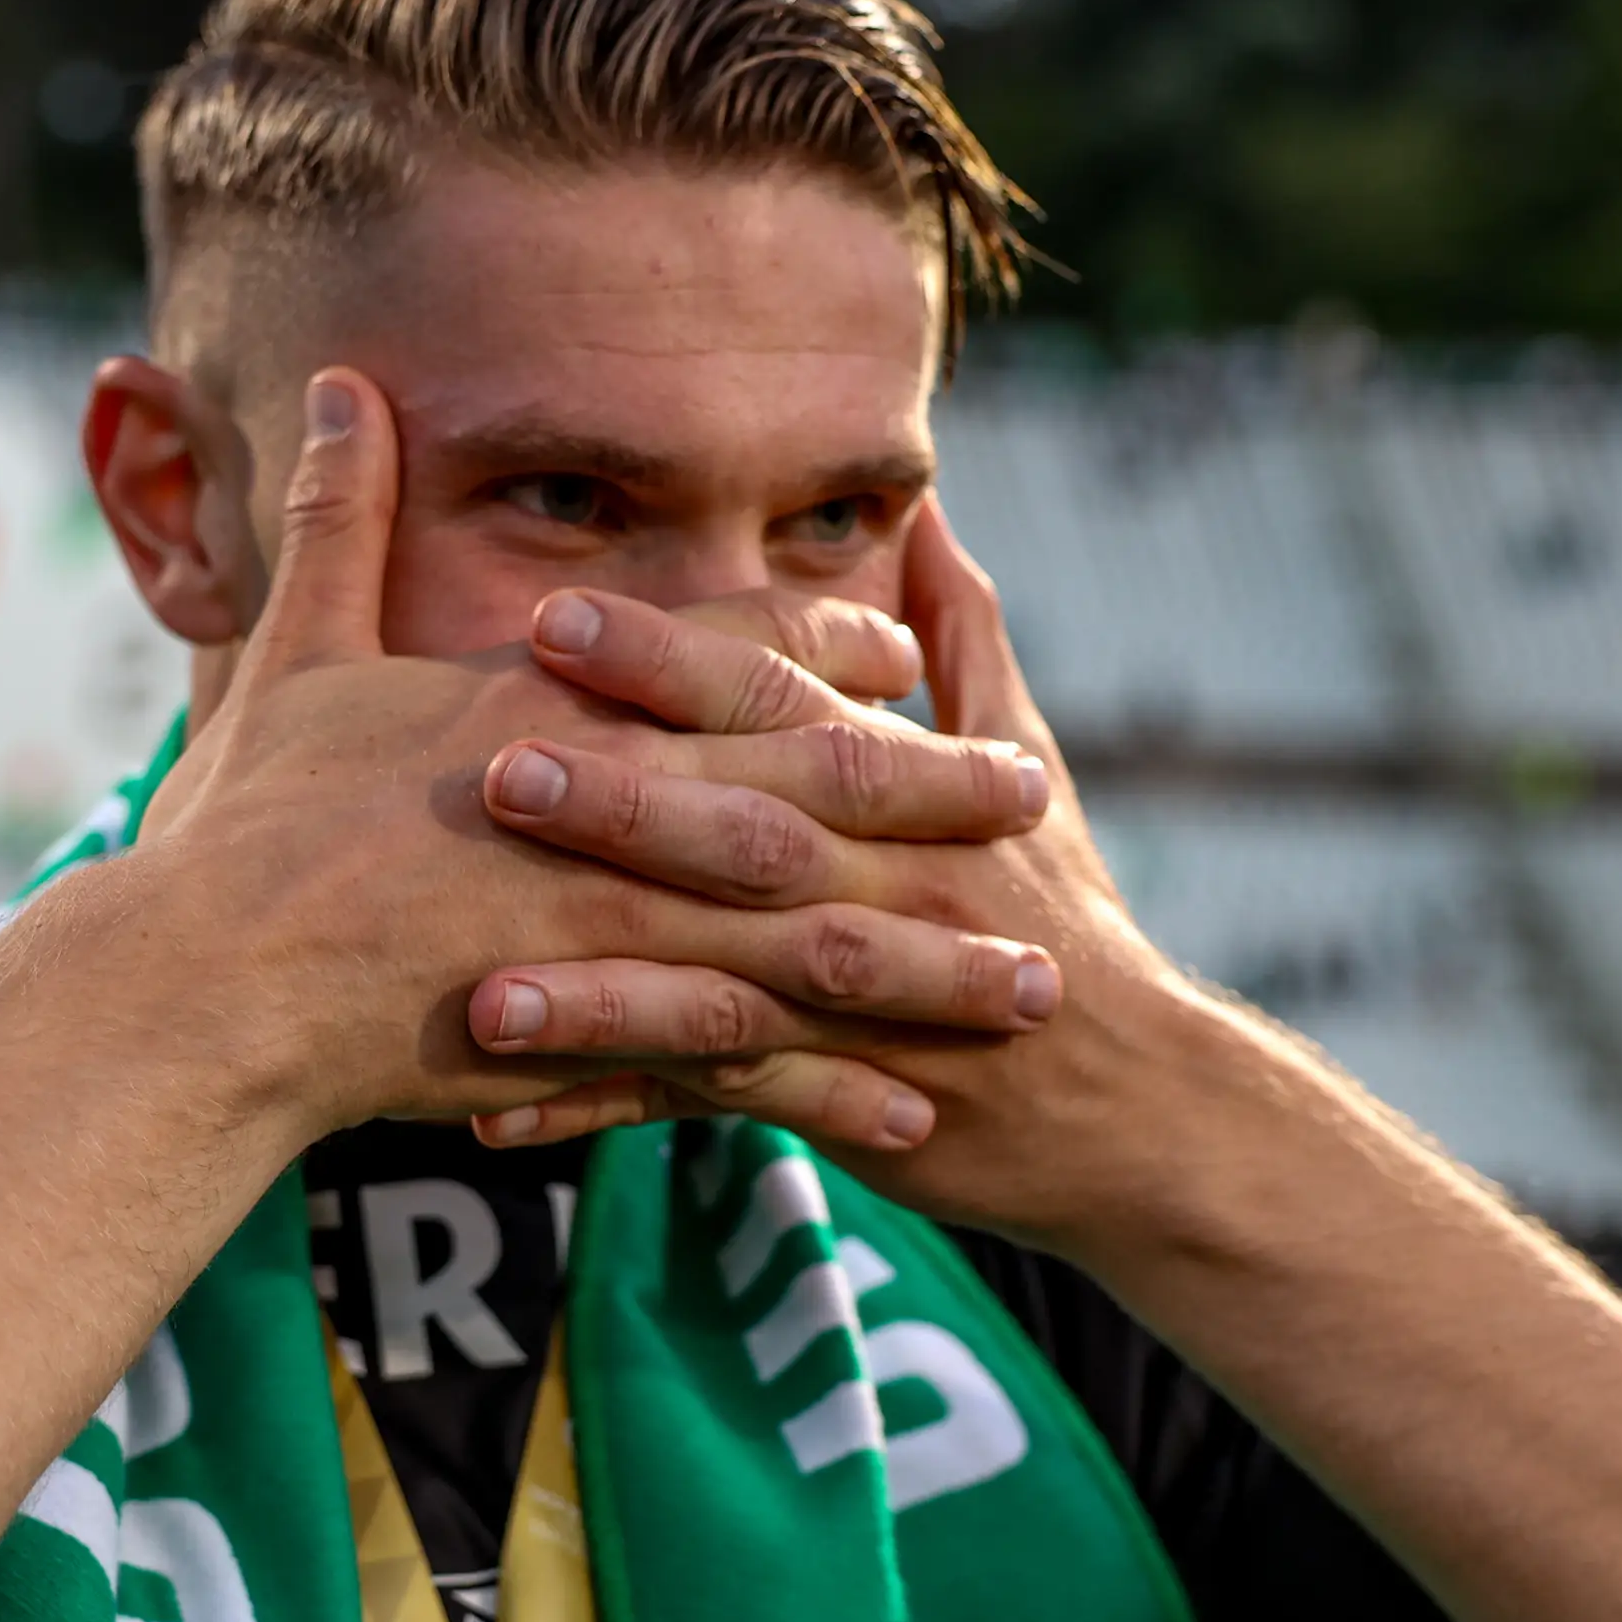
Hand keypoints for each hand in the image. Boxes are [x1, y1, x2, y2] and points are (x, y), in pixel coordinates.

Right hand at [117, 374, 1064, 1155]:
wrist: (206, 984)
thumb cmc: (239, 829)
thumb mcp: (294, 654)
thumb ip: (341, 522)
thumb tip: (343, 383)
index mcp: (552, 706)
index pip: (724, 653)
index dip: (826, 644)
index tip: (904, 641)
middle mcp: (612, 804)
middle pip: (814, 787)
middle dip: (936, 793)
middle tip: (1037, 793)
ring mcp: (619, 924)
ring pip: (819, 937)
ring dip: (933, 958)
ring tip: (1034, 976)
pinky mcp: (603, 1035)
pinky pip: (755, 1068)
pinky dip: (842, 1091)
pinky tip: (922, 1110)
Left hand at [457, 501, 1188, 1245]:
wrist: (1138, 1100)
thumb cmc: (1058, 911)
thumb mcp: (1027, 762)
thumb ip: (962, 635)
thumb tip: (925, 504)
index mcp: (909, 791)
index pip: (781, 701)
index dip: (675, 661)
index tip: (559, 620)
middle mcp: (884, 888)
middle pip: (746, 834)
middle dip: (622, 801)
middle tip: (491, 767)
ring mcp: (859, 1007)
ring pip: (719, 989)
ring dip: (600, 993)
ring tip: (482, 991)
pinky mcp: (838, 1102)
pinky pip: (704, 1109)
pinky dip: (605, 1111)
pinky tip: (491, 1117)